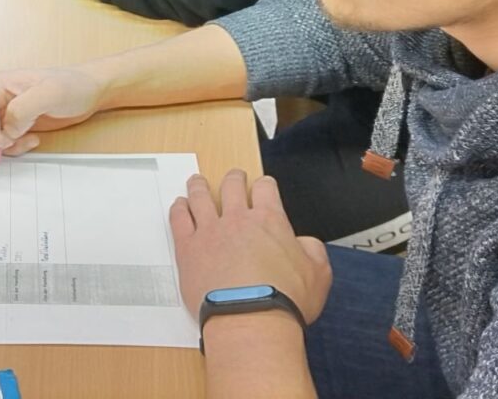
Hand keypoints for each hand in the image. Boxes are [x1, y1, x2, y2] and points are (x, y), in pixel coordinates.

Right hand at [0, 66, 104, 156]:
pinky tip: (29, 141)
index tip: (1, 140)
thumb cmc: (70, 84)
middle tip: (10, 144)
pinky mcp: (7, 129)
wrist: (86, 93)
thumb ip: (23, 108)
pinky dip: (9, 152)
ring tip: (25, 141)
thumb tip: (6, 130)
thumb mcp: (50, 91)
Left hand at [170, 171, 331, 326]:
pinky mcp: (188, 248)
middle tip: (234, 177)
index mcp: (269, 221)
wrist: (250, 319)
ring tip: (197, 181)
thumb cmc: (283, 302)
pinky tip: (179, 206)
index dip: (265, 184)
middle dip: (234, 178)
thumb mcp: (318, 274)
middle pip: (232, 186)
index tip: (263, 185)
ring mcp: (210, 231)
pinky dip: (178, 209)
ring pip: (200, 197)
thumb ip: (312, 250)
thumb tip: (305, 243)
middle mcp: (237, 220)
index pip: (266, 188)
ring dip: (198, 186)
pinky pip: (179, 219)